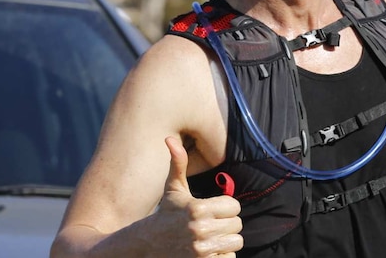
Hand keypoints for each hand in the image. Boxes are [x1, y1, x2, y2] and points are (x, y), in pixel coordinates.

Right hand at [153, 136, 242, 256]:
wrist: (147, 245)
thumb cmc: (166, 214)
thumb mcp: (173, 190)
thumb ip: (177, 164)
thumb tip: (170, 138)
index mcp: (198, 208)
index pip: (235, 206)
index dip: (227, 208)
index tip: (215, 210)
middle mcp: (200, 229)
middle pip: (238, 225)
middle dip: (228, 224)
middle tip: (213, 225)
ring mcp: (201, 250)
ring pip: (236, 242)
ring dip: (227, 241)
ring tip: (212, 237)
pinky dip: (223, 256)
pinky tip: (210, 251)